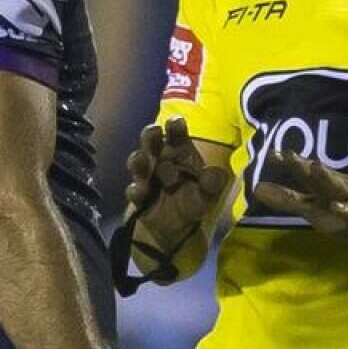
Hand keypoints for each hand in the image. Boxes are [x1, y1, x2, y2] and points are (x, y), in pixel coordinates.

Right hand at [124, 117, 231, 247]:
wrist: (179, 225)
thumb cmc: (195, 197)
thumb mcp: (210, 191)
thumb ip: (213, 182)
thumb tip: (212, 173)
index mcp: (179, 149)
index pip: (176, 132)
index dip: (175, 125)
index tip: (176, 123)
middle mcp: (160, 157)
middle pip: (151, 139)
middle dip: (151, 134)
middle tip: (154, 131)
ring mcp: (147, 174)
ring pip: (138, 161)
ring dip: (138, 160)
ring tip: (142, 161)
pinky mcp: (139, 194)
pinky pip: (134, 190)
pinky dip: (136, 190)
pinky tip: (140, 191)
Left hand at [254, 148, 347, 256]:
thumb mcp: (317, 211)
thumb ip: (288, 200)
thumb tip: (257, 189)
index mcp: (325, 188)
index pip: (303, 174)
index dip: (287, 164)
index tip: (269, 153)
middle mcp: (338, 189)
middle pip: (318, 176)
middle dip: (303, 166)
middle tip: (288, 153)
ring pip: (339, 188)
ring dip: (327, 177)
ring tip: (315, 166)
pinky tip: (338, 205)